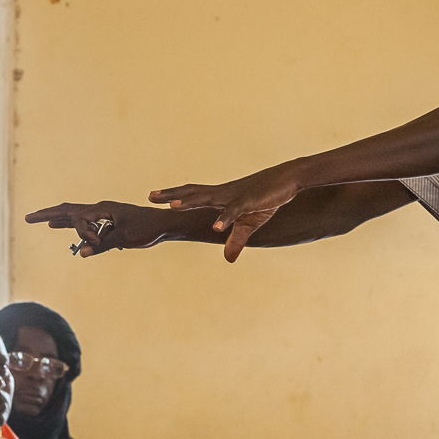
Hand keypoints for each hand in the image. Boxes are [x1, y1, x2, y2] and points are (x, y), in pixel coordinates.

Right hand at [23, 201, 181, 256]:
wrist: (163, 224)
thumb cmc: (147, 229)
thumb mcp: (125, 238)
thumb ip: (103, 245)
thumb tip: (83, 253)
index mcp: (102, 208)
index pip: (79, 219)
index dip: (82, 234)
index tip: (95, 244)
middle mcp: (99, 209)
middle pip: (67, 210)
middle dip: (47, 214)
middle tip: (28, 217)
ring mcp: (101, 215)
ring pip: (72, 215)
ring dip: (55, 218)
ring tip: (38, 219)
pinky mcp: (105, 222)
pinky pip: (82, 222)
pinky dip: (68, 224)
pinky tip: (58, 225)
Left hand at [148, 162, 303, 261]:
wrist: (288, 179)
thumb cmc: (267, 197)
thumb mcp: (250, 223)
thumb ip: (236, 240)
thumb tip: (228, 259)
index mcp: (220, 197)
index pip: (192, 194)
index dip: (173, 195)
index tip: (153, 196)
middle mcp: (223, 194)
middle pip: (192, 193)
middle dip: (171, 195)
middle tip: (150, 196)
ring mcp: (235, 196)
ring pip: (208, 199)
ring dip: (190, 202)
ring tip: (172, 206)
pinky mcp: (249, 201)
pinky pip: (235, 211)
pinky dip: (225, 219)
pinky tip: (215, 227)